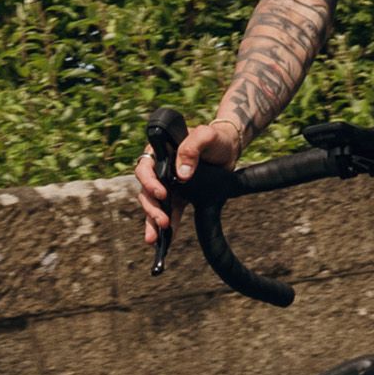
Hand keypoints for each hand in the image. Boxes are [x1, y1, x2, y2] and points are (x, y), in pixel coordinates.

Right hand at [136, 121, 243, 245]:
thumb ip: (192, 147)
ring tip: (157, 239)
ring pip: (154, 205)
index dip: (149, 182)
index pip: (145, 167)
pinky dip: (167, 227)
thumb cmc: (215, 138)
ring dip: (153, 222)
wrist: (229, 149)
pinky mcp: (179, 196)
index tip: (162, 194)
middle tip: (162, 221)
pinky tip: (167, 239)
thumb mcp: (205, 135)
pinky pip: (170, 213)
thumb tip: (183, 173)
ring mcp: (168, 184)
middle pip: (147, 191)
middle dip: (152, 209)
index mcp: (160, 151)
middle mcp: (160, 169)